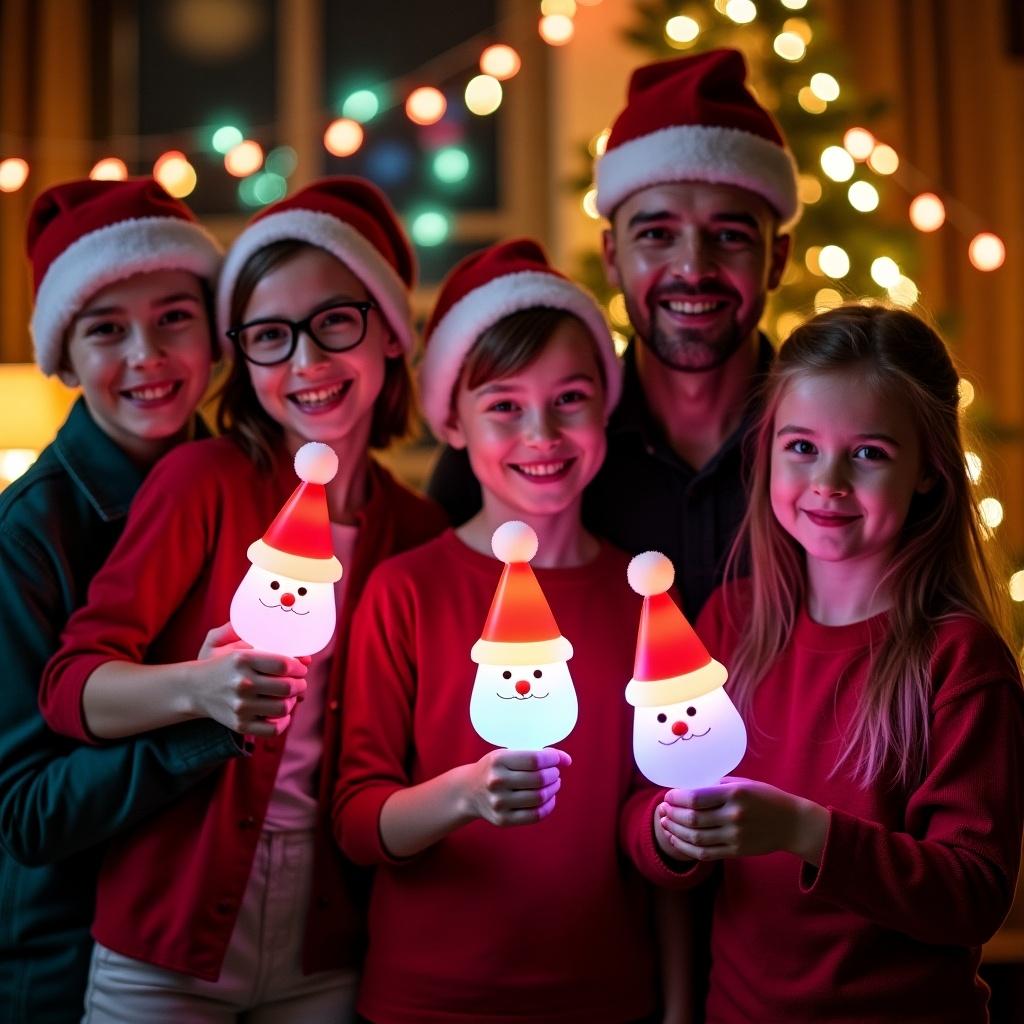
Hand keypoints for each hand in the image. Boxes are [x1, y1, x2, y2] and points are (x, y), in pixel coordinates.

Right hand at [188, 623, 307, 735]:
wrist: (193, 689)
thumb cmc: (221, 664)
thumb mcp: (230, 641)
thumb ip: (257, 637)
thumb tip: (294, 650)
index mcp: (242, 660)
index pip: (283, 664)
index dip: (299, 666)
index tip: (300, 667)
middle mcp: (242, 683)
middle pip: (287, 687)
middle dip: (300, 684)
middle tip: (298, 681)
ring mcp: (241, 707)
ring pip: (283, 708)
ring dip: (292, 701)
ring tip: (289, 695)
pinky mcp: (240, 725)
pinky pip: (273, 729)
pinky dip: (283, 722)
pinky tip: (281, 713)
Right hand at [461, 748, 570, 826]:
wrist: (468, 791)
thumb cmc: (494, 769)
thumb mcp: (505, 755)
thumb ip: (533, 755)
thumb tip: (566, 759)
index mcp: (498, 760)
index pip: (535, 760)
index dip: (554, 758)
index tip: (560, 759)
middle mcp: (497, 782)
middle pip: (540, 779)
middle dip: (554, 774)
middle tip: (555, 772)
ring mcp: (499, 803)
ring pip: (540, 797)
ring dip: (553, 789)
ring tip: (554, 783)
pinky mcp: (502, 820)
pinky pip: (535, 815)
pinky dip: (549, 806)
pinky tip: (549, 798)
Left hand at [655, 777, 827, 864]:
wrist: (792, 823)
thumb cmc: (765, 798)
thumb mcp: (743, 783)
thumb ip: (716, 786)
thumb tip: (686, 790)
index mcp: (734, 794)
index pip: (695, 798)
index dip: (676, 798)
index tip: (667, 796)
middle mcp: (733, 816)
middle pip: (692, 819)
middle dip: (671, 814)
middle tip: (662, 809)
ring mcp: (735, 836)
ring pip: (695, 838)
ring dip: (674, 831)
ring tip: (664, 823)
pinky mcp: (736, 851)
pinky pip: (705, 853)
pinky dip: (686, 848)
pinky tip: (676, 839)